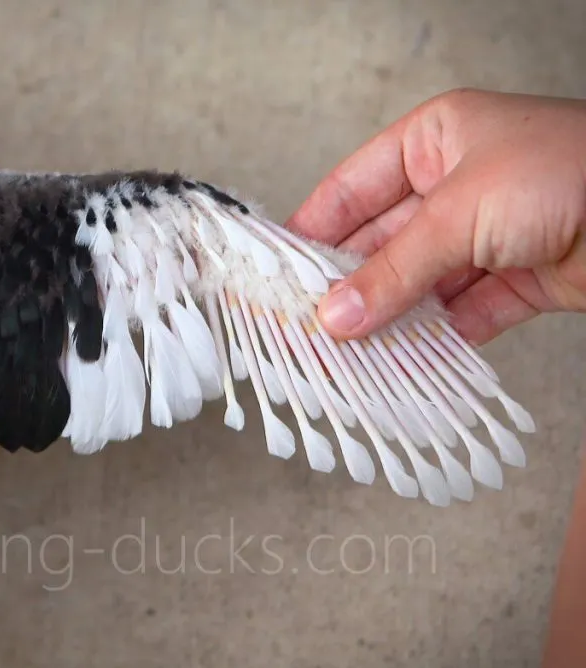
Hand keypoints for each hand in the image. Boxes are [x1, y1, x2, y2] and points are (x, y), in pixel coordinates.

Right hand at [286, 88, 585, 344]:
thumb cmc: (572, 171)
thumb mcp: (461, 212)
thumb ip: (394, 269)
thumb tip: (334, 316)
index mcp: (434, 141)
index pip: (350, 190)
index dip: (310, 233)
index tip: (275, 276)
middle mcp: (455, 185)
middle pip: (380, 244)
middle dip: (345, 287)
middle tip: (305, 328)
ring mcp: (486, 234)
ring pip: (416, 284)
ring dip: (385, 320)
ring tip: (344, 354)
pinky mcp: (515, 279)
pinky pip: (458, 313)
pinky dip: (432, 338)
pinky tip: (399, 361)